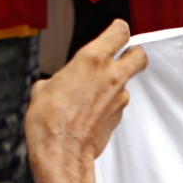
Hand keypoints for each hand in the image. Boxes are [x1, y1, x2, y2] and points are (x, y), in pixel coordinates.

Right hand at [25, 19, 147, 182]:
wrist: (62, 152)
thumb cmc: (50, 121)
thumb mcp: (43, 89)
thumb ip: (60, 79)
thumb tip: (59, 83)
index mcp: (92, 60)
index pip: (119, 33)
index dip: (119, 30)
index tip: (117, 31)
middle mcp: (111, 77)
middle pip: (139, 56)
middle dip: (134, 53)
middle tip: (125, 54)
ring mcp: (118, 99)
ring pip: (126, 84)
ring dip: (114, 85)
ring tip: (91, 94)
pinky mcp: (118, 117)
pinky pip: (116, 104)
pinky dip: (107, 105)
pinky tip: (89, 112)